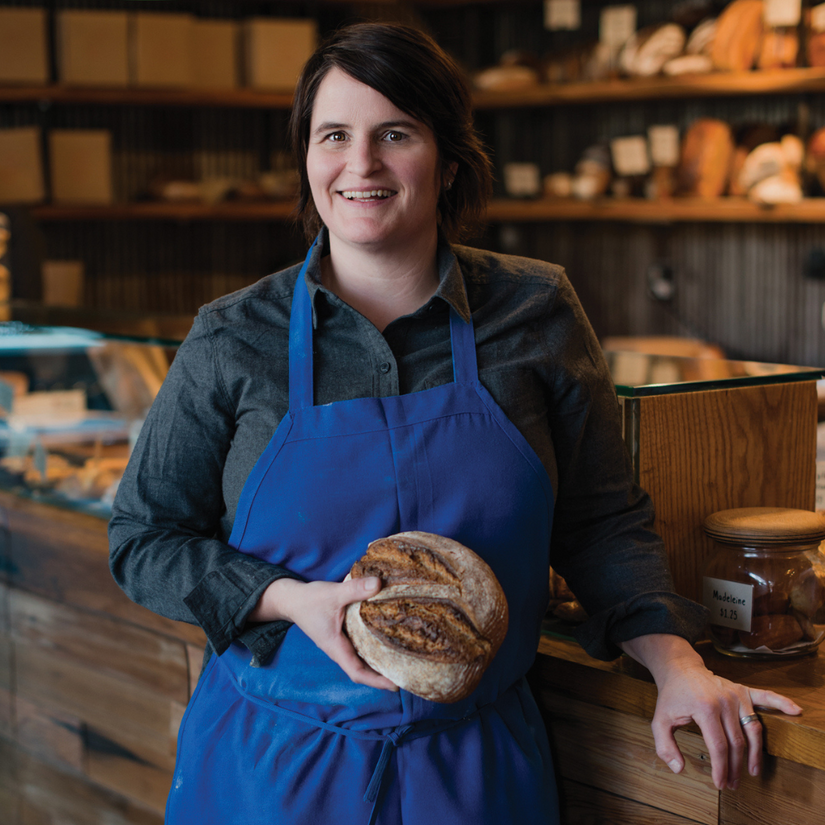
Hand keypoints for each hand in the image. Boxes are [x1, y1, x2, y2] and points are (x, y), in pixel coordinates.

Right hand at [250, 576, 397, 691]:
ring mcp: (341, 644)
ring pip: (362, 659)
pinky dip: (373, 648)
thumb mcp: (333, 594)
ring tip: (402, 662)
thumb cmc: (310, 600)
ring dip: (379, 663)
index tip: (395, 684)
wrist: (292, 599)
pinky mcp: (342, 635)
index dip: (376, 680)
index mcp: (336, 647)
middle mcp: (340, 650)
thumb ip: (355, 589)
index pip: (357, 672)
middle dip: (383, 675)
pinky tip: (387, 641)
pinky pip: (360, 647)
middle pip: (363, 670)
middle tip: (407, 674)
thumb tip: (379, 584)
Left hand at [620, 634, 801, 789]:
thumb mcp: (660, 720)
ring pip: (753, 730)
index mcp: (704, 708)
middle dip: (735, 767)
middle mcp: (724, 701)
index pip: (719, 747)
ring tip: (751, 771)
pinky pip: (766, 697)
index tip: (720, 783)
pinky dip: (781, 703)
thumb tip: (679, 768)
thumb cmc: (672, 696)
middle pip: (737, 743)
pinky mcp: (743, 690)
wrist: (680, 668)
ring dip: (755, 754)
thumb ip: (665, 746)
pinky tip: (796, 711)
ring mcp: (736, 695)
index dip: (722, 769)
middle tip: (732, 784)